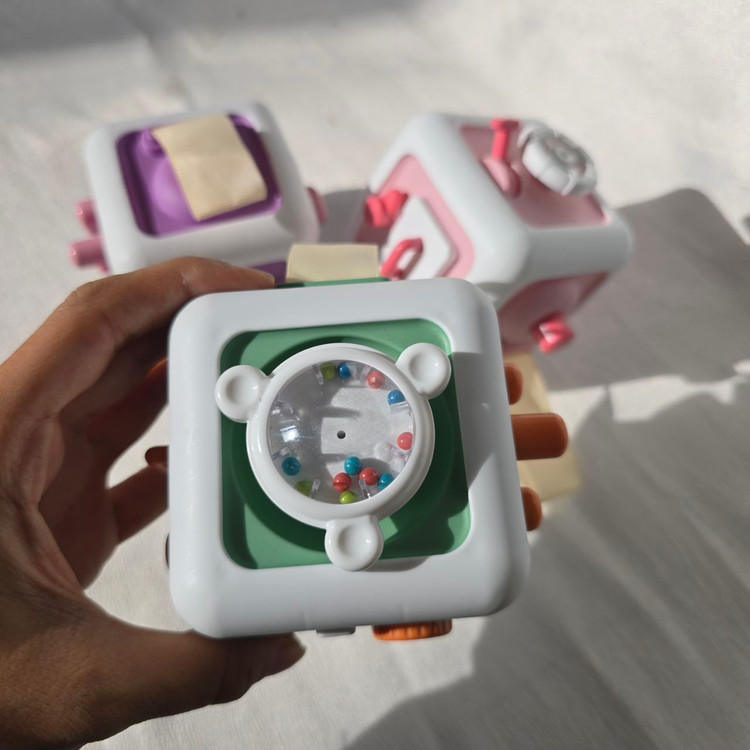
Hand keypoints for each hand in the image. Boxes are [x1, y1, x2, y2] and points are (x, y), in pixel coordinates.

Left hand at [0, 258, 304, 749]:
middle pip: (117, 347)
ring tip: (254, 379)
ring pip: (123, 396)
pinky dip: (175, 447)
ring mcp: (40, 474)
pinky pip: (126, 453)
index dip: (170, 287)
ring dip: (187, 382)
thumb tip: (277, 646)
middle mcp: (19, 441)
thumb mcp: (73, 681)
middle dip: (194, 324)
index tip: (240, 287)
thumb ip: (190, 668)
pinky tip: (218, 464)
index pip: (93, 324)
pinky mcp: (60, 510)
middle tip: (265, 326)